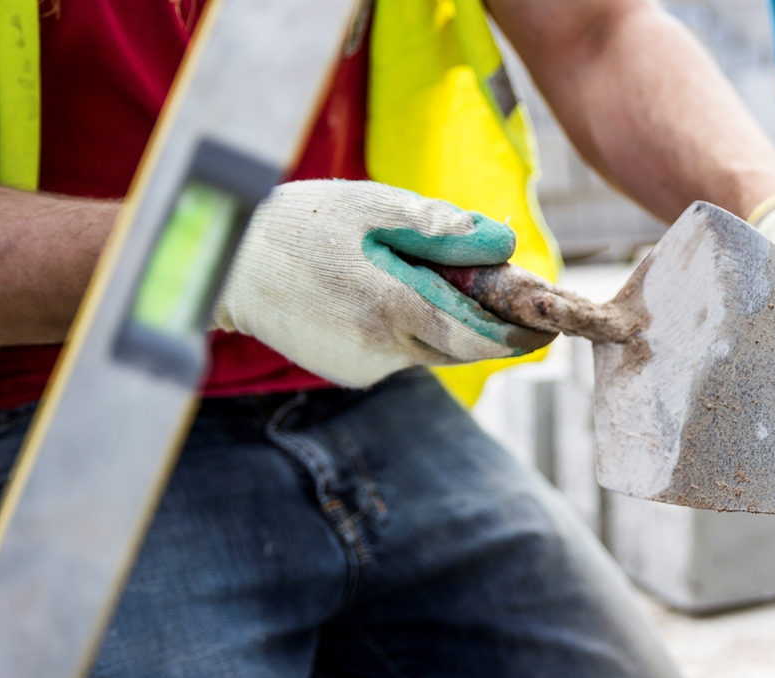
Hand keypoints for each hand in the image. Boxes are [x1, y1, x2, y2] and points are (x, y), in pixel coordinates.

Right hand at [213, 180, 552, 386]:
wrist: (224, 263)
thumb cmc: (302, 224)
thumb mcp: (376, 208)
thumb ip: (443, 229)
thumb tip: (504, 244)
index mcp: (390, 306)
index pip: (478, 336)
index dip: (519, 334)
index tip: (550, 324)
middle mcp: (381, 349)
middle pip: (464, 348)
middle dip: (494, 327)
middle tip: (518, 300)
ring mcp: (364, 367)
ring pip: (435, 353)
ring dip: (454, 326)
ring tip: (443, 281)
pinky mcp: (350, 372)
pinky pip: (403, 354)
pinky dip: (415, 330)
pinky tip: (391, 295)